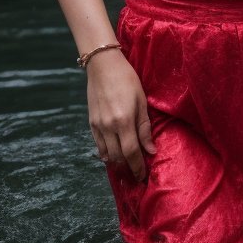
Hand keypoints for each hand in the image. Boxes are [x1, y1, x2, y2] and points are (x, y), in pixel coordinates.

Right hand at [86, 49, 155, 182]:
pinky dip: (106, 154)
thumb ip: (145, 128)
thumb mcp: (141, 101)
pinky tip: (113, 156)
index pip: (132, 152)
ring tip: (127, 167)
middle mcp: (109, 126)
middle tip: (137, 174)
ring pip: (107, 154)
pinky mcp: (91, 123)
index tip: (143, 176)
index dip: (138, 167)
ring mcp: (98, 126)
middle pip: (118, 157)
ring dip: (117, 164)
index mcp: (124, 121)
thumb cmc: (127, 80)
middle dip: (128, 168)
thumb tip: (151, 150)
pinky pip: (98, 146)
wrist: (103, 66)